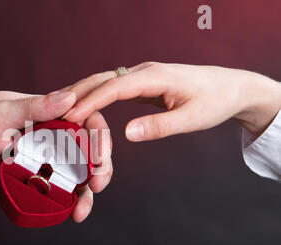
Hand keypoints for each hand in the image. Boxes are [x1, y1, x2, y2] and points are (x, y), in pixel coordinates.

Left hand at [0, 90, 111, 222]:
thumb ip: (34, 108)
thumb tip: (70, 99)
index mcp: (46, 116)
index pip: (85, 120)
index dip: (99, 136)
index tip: (101, 154)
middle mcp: (48, 140)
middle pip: (86, 153)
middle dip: (99, 169)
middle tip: (98, 183)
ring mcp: (39, 164)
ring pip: (73, 178)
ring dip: (86, 193)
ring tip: (83, 209)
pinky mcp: (28, 184)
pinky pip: (52, 196)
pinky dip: (64, 205)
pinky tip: (70, 213)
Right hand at [62, 62, 280, 140]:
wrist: (231, 88)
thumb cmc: (215, 102)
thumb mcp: (191, 119)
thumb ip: (160, 127)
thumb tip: (127, 133)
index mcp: (154, 77)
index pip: (114, 87)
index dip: (90, 101)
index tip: (70, 117)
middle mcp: (144, 72)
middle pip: (102, 79)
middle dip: (76, 95)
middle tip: (53, 114)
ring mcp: (141, 76)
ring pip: (104, 82)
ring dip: (82, 95)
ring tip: (60, 112)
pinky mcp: (142, 83)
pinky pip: (112, 88)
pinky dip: (94, 97)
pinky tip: (84, 109)